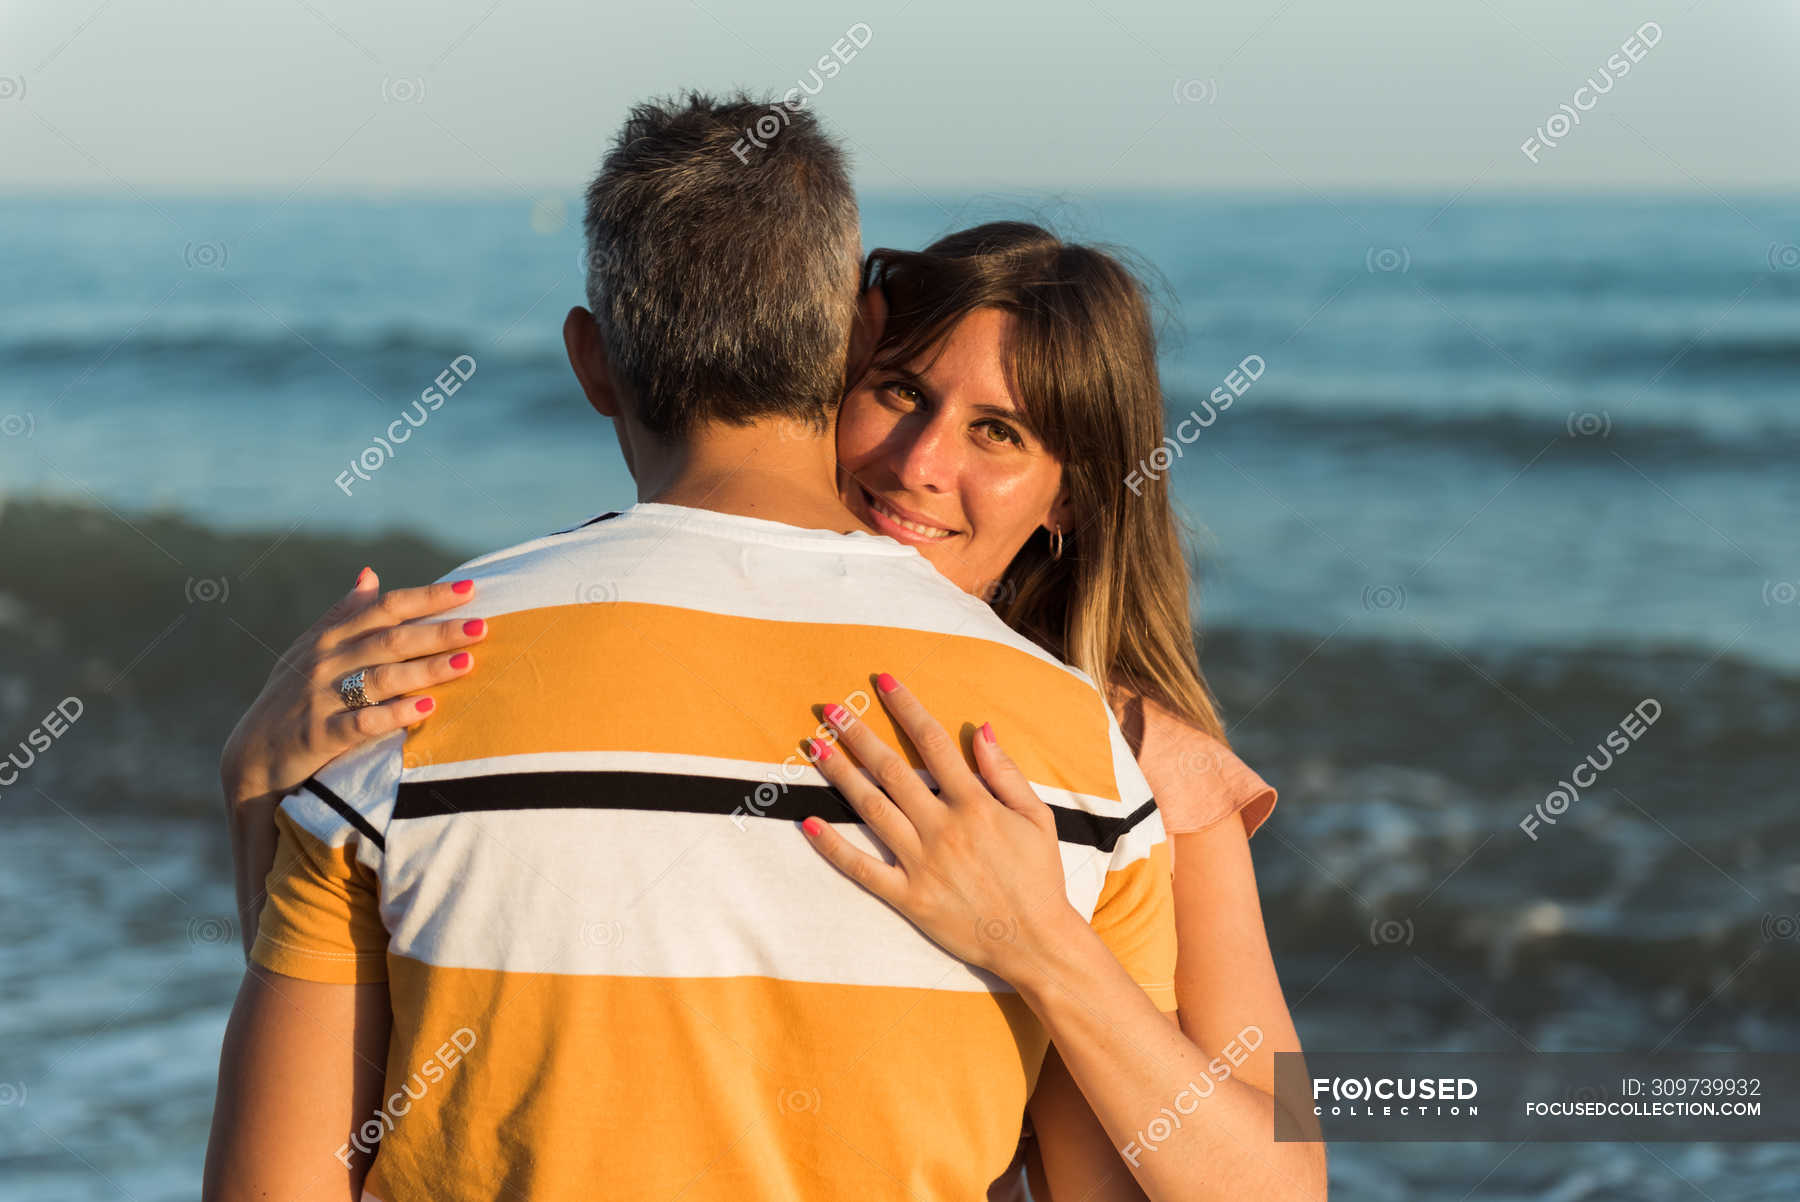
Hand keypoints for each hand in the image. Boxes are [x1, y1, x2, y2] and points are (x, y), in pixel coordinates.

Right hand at [219, 567, 485, 806]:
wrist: (251, 758)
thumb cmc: (292, 697)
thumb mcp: (310, 650)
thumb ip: (344, 614)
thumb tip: (371, 574)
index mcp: (331, 638)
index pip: (386, 609)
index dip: (427, 597)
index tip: (469, 588)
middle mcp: (326, 662)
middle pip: (391, 640)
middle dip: (438, 631)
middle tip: (482, 626)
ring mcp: (320, 698)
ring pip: (381, 678)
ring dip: (426, 669)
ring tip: (467, 662)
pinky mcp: (317, 736)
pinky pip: (360, 723)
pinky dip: (393, 714)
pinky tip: (425, 708)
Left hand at [798, 672, 1083, 983]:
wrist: (1035, 942)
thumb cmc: (1039, 878)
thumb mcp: (1038, 818)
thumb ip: (1006, 773)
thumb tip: (981, 729)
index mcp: (975, 805)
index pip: (934, 744)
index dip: (907, 709)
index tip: (883, 683)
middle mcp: (943, 829)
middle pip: (892, 770)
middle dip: (859, 735)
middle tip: (831, 710)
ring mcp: (922, 864)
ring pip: (872, 809)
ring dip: (840, 775)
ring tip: (814, 747)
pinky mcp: (908, 898)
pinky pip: (863, 869)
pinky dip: (834, 847)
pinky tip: (809, 822)